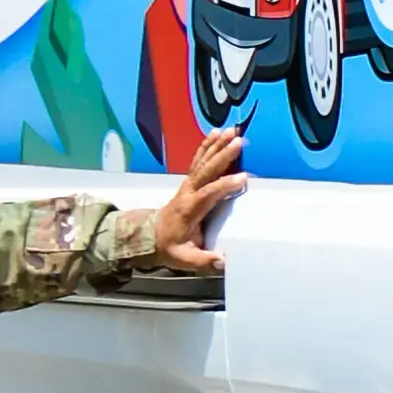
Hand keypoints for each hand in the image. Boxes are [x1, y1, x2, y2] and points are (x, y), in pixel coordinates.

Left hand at [154, 127, 246, 269]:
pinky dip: (207, 145)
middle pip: (206, 170)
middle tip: (238, 141)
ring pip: (202, 161)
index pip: (208, 194)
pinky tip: (216, 134)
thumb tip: (223, 260)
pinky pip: (198, 160)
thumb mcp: (183, 260)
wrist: (150, 237)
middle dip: (222, 155)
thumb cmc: (169, 247)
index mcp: (188, 210)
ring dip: (217, 145)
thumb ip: (203, 260)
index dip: (224, 186)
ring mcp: (187, 185)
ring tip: (231, 131)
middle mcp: (187, 193)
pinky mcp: (188, 182)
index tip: (242, 177)